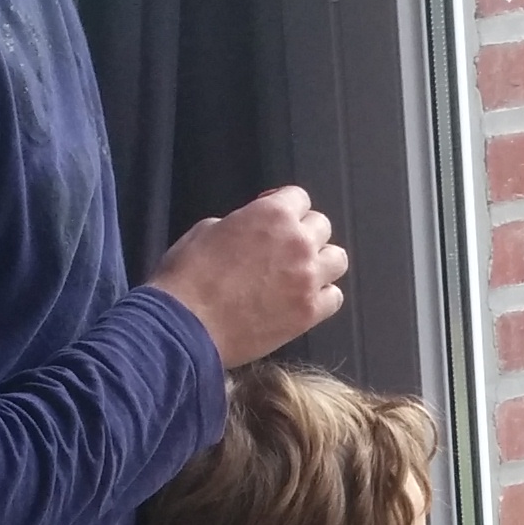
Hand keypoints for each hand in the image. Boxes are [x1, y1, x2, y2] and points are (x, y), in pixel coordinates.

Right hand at [149, 187, 346, 367]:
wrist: (186, 327)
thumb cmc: (187, 277)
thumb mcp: (206, 230)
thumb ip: (240, 223)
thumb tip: (250, 230)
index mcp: (272, 215)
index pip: (299, 197)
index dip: (284, 206)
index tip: (273, 219)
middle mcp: (298, 242)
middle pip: (321, 226)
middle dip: (303, 233)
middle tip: (282, 250)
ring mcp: (308, 279)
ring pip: (337, 259)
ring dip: (320, 262)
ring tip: (300, 273)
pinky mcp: (308, 313)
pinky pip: (334, 297)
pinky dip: (322, 296)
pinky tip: (303, 299)